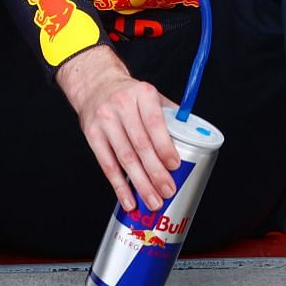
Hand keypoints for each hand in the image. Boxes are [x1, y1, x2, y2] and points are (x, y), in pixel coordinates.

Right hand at [55, 45, 182, 212]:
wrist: (95, 85)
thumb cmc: (128, 94)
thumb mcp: (149, 95)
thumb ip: (169, 114)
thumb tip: (194, 136)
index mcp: (142, 94)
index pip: (155, 123)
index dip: (165, 147)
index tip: (175, 165)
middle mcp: (122, 105)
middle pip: (140, 145)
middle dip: (156, 172)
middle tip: (167, 190)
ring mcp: (105, 120)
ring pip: (125, 157)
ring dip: (140, 183)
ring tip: (153, 200)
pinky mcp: (91, 134)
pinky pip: (107, 164)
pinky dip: (119, 185)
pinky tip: (129, 199)